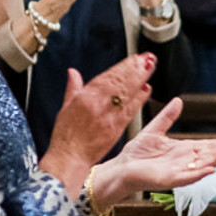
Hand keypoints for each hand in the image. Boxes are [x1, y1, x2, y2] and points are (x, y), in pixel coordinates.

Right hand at [41, 54, 154, 177]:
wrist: (70, 158)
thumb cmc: (66, 136)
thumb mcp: (65, 108)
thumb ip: (73, 88)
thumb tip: (73, 73)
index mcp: (84, 97)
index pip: (107, 77)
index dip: (122, 66)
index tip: (133, 58)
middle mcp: (98, 104)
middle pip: (120, 82)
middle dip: (135, 68)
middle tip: (148, 58)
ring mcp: (108, 116)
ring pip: (127, 92)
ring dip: (140, 78)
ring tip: (150, 66)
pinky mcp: (117, 127)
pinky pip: (130, 109)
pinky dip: (140, 98)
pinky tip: (147, 89)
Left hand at [89, 97, 215, 207]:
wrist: (121, 168)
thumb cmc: (136, 153)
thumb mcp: (155, 130)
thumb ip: (167, 117)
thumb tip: (178, 100)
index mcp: (182, 150)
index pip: (204, 146)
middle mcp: (183, 162)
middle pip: (206, 156)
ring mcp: (177, 172)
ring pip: (199, 166)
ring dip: (213, 161)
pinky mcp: (168, 180)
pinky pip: (186, 178)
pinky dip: (198, 174)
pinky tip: (209, 170)